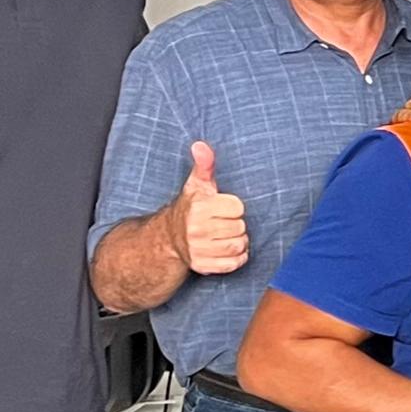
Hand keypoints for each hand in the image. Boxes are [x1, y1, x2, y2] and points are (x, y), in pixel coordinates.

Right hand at [164, 142, 248, 275]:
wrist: (170, 237)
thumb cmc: (191, 207)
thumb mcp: (196, 185)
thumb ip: (204, 165)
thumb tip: (201, 145)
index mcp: (198, 208)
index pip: (237, 207)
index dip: (233, 207)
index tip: (222, 207)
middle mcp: (196, 230)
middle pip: (240, 227)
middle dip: (236, 225)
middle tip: (223, 223)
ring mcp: (198, 249)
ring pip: (239, 245)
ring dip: (239, 241)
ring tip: (225, 235)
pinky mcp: (202, 266)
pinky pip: (234, 263)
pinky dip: (236, 258)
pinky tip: (226, 249)